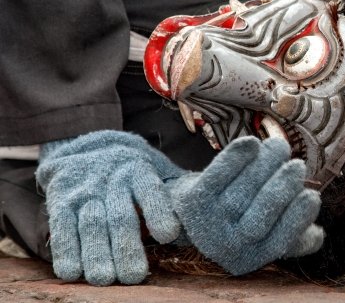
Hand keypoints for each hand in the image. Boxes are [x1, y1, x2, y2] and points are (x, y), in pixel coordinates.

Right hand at [36, 130, 182, 285]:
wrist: (86, 147)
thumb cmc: (132, 170)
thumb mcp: (156, 169)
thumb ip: (176, 189)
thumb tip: (201, 210)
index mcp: (140, 171)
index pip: (151, 190)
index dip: (159, 212)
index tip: (168, 234)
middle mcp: (112, 180)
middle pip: (120, 216)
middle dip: (126, 247)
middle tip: (133, 276)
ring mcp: (86, 191)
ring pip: (91, 224)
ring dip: (97, 254)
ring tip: (105, 279)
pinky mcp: (61, 200)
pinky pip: (62, 226)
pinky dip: (66, 250)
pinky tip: (73, 272)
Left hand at [170, 136, 322, 274]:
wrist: (193, 214)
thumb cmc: (243, 219)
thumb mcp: (267, 236)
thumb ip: (295, 237)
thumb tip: (317, 235)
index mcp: (250, 258)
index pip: (279, 242)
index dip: (298, 219)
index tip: (313, 196)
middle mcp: (227, 246)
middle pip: (259, 216)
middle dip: (282, 188)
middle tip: (298, 166)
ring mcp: (208, 223)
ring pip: (241, 192)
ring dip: (264, 166)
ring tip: (280, 147)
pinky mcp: (194, 200)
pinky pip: (216, 177)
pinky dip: (234, 158)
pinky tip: (251, 143)